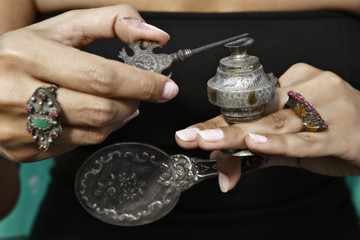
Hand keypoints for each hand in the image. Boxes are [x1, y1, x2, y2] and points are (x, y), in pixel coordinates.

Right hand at [0, 4, 178, 162]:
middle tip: (141, 92)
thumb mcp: (63, 28)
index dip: (142, 84)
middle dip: (133, 102)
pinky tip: (96, 115)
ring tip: (121, 101)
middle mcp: (18, 95)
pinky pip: (80, 145)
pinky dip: (100, 130)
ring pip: (94, 132)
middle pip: (101, 109)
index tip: (167, 87)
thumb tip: (158, 37)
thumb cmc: (28, 52)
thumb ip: (112, 22)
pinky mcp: (25, 150)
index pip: (101, 76)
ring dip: (120, 116)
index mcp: (29, 56)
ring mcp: (19, 128)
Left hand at [176, 63, 359, 190]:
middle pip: (258, 113)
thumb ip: (258, 153)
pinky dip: (279, 144)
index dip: (217, 121)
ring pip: (276, 124)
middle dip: (222, 129)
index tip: (190, 132)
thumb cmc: (333, 133)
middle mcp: (307, 89)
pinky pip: (306, 139)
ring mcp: (325, 107)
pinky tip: (256, 143)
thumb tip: (222, 169)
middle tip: (192, 138)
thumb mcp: (292, 143)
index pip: (248, 107)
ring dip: (240, 136)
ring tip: (211, 143)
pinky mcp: (342, 131)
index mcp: (292, 85)